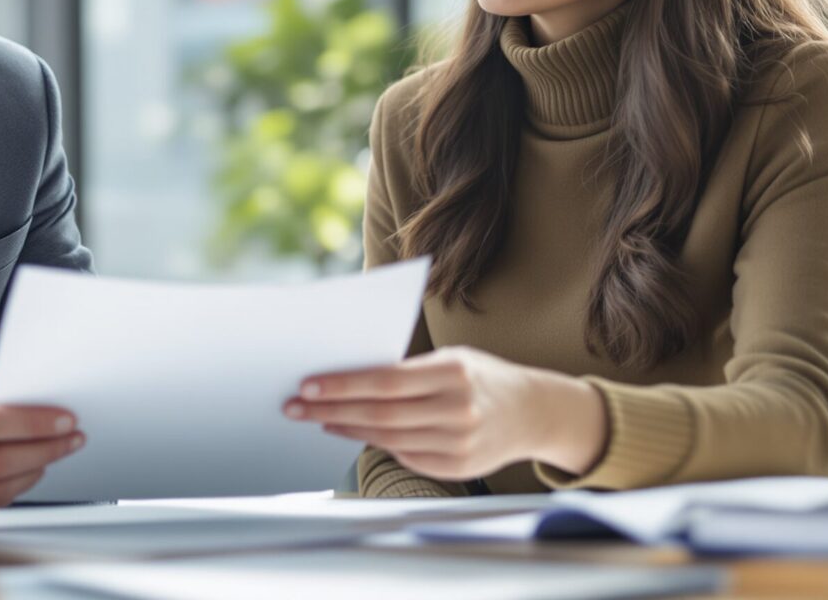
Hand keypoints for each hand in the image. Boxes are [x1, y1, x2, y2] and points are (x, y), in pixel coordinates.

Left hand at [284, 347, 606, 480]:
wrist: (533, 412)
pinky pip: (404, 456)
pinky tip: (349, 430)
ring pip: (388, 439)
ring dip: (345, 427)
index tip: (307, 385)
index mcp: (454, 373)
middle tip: (295, 406)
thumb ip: (407, 369)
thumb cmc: (479, 376)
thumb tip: (346, 375)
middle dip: (331, 409)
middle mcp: (458, 410)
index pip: (386, 381)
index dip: (343, 384)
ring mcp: (459, 444)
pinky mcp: (457, 468)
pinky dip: (372, 443)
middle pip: (381, 414)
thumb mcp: (450, 359)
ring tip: (315, 418)